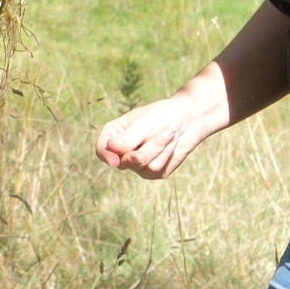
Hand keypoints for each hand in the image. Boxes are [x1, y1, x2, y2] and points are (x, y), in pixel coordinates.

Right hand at [94, 96, 209, 179]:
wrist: (187, 120)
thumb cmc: (161, 116)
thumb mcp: (142, 124)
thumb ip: (127, 139)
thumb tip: (111, 147)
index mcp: (114, 135)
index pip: (102, 149)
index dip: (106, 156)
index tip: (115, 161)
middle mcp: (123, 153)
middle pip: (124, 161)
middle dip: (145, 149)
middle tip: (166, 132)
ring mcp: (138, 165)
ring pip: (144, 165)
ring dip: (160, 147)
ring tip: (169, 132)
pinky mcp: (154, 173)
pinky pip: (157, 169)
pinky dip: (167, 153)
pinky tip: (172, 142)